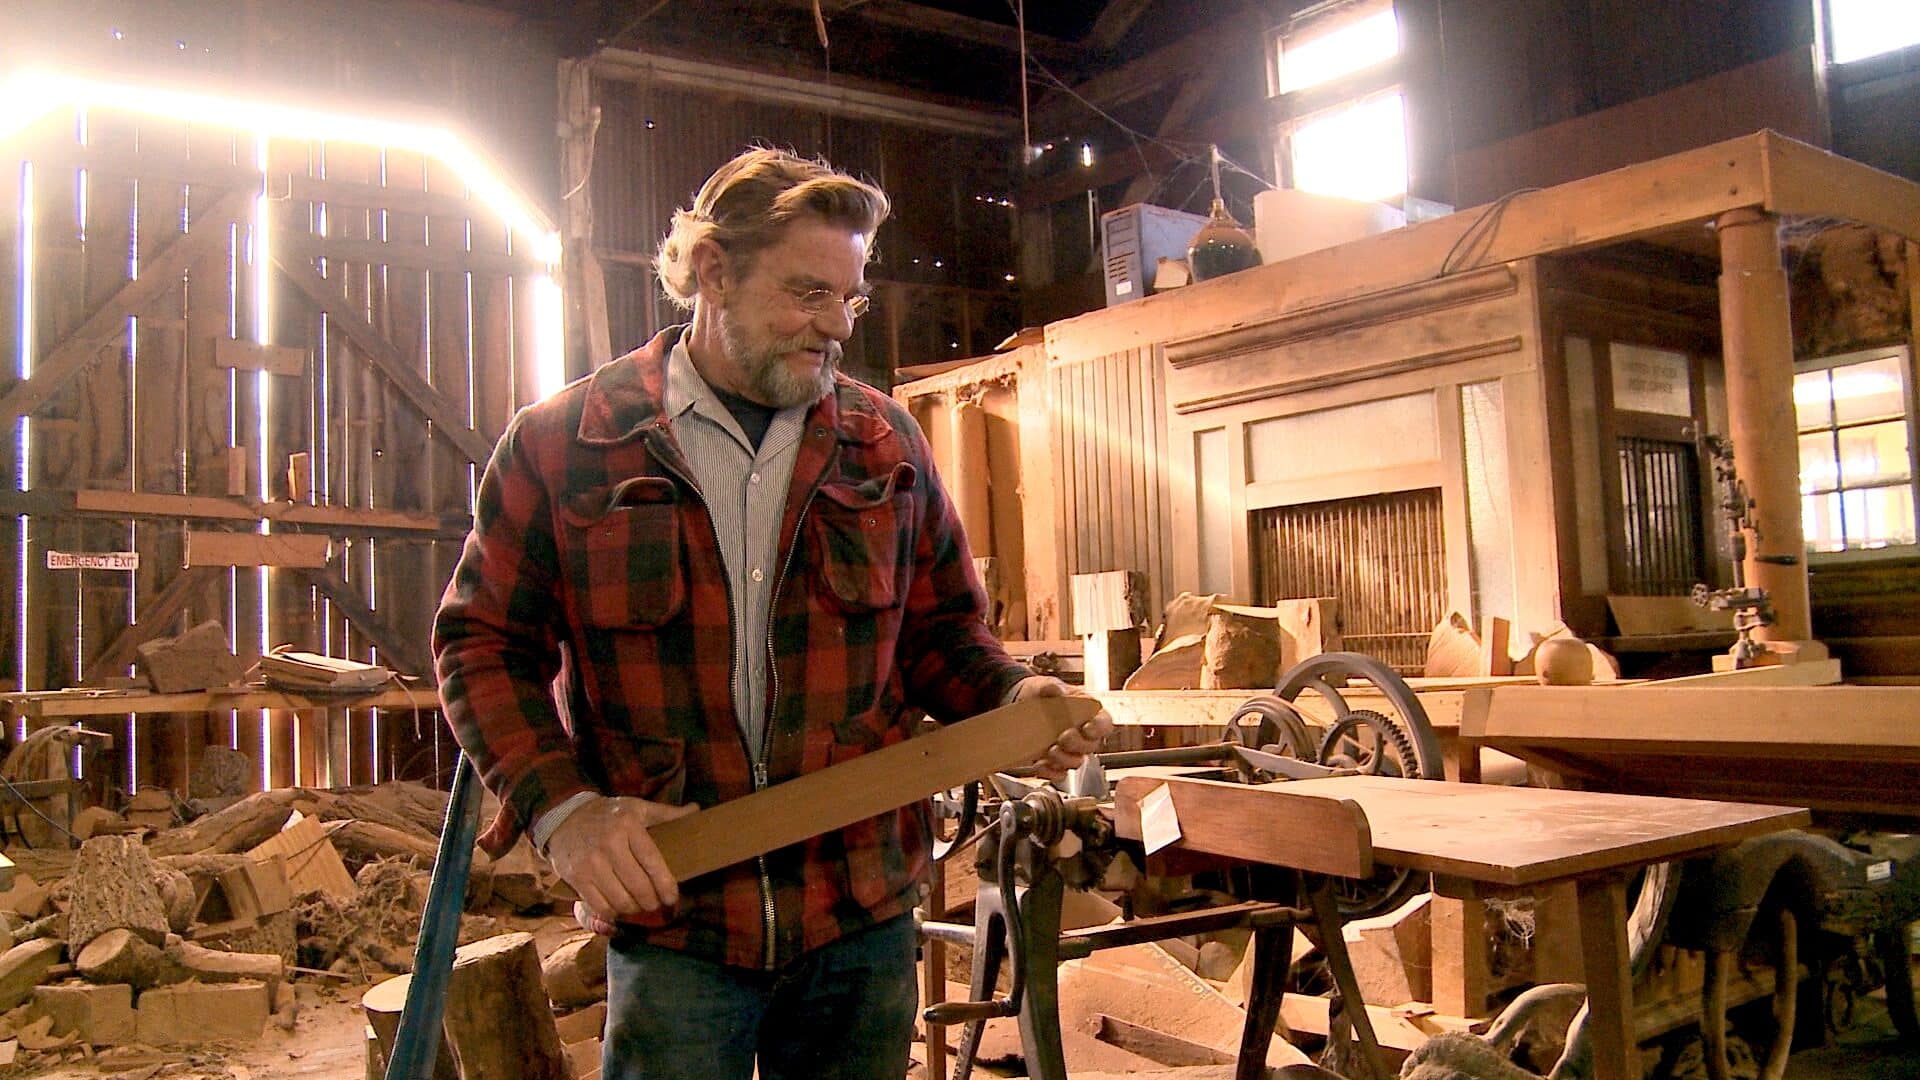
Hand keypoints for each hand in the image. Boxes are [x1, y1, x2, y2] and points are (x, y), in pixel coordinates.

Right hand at [545, 795, 697, 924]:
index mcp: (628, 825)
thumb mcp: (637, 807)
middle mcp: (609, 844)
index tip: (673, 896)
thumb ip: (667, 813)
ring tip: (640, 905)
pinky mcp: (577, 877)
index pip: (652, 862)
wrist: (565, 818)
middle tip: (657, 903)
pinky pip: (600, 906)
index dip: (666, 885)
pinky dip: (613, 912)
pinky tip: (619, 907)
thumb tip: (696, 811)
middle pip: (638, 887)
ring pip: (621, 901)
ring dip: (635, 909)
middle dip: (652, 901)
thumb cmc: (609, 815)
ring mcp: (590, 863)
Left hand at [1010, 675, 1113, 780]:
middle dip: (1077, 744)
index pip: (1105, 723)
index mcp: (1089, 713)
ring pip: (1076, 762)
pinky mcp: (1054, 761)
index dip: (1099, 728)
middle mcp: (1083, 734)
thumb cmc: (1043, 693)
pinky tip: (1040, 765)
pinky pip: (1058, 773)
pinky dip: (1050, 772)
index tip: (1088, 727)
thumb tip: (1057, 690)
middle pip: (1091, 746)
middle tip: (1063, 737)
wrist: (1022, 702)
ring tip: (1051, 751)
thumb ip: (1052, 687)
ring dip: (1064, 759)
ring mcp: (1069, 749)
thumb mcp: (1047, 685)